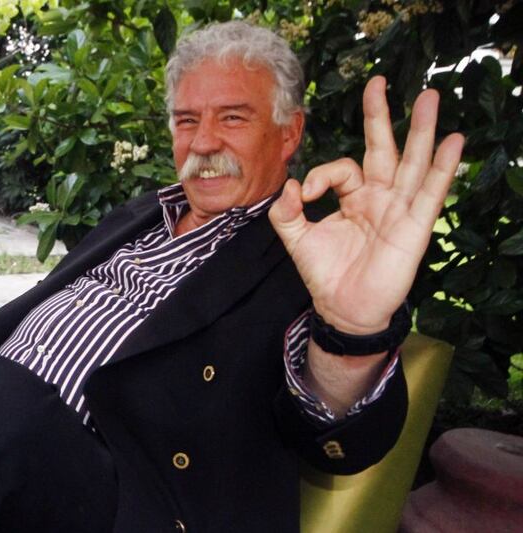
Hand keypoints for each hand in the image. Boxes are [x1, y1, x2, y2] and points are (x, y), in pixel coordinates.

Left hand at [268, 76, 463, 334]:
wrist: (343, 308)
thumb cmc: (324, 273)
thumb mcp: (296, 239)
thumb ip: (286, 212)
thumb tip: (290, 185)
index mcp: (354, 196)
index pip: (342, 168)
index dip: (322, 176)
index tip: (305, 195)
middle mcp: (379, 197)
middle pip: (384, 149)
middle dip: (382, 116)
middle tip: (379, 82)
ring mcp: (399, 209)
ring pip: (412, 163)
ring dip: (421, 130)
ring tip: (429, 97)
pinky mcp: (414, 227)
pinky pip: (430, 193)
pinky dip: (443, 168)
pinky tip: (454, 142)